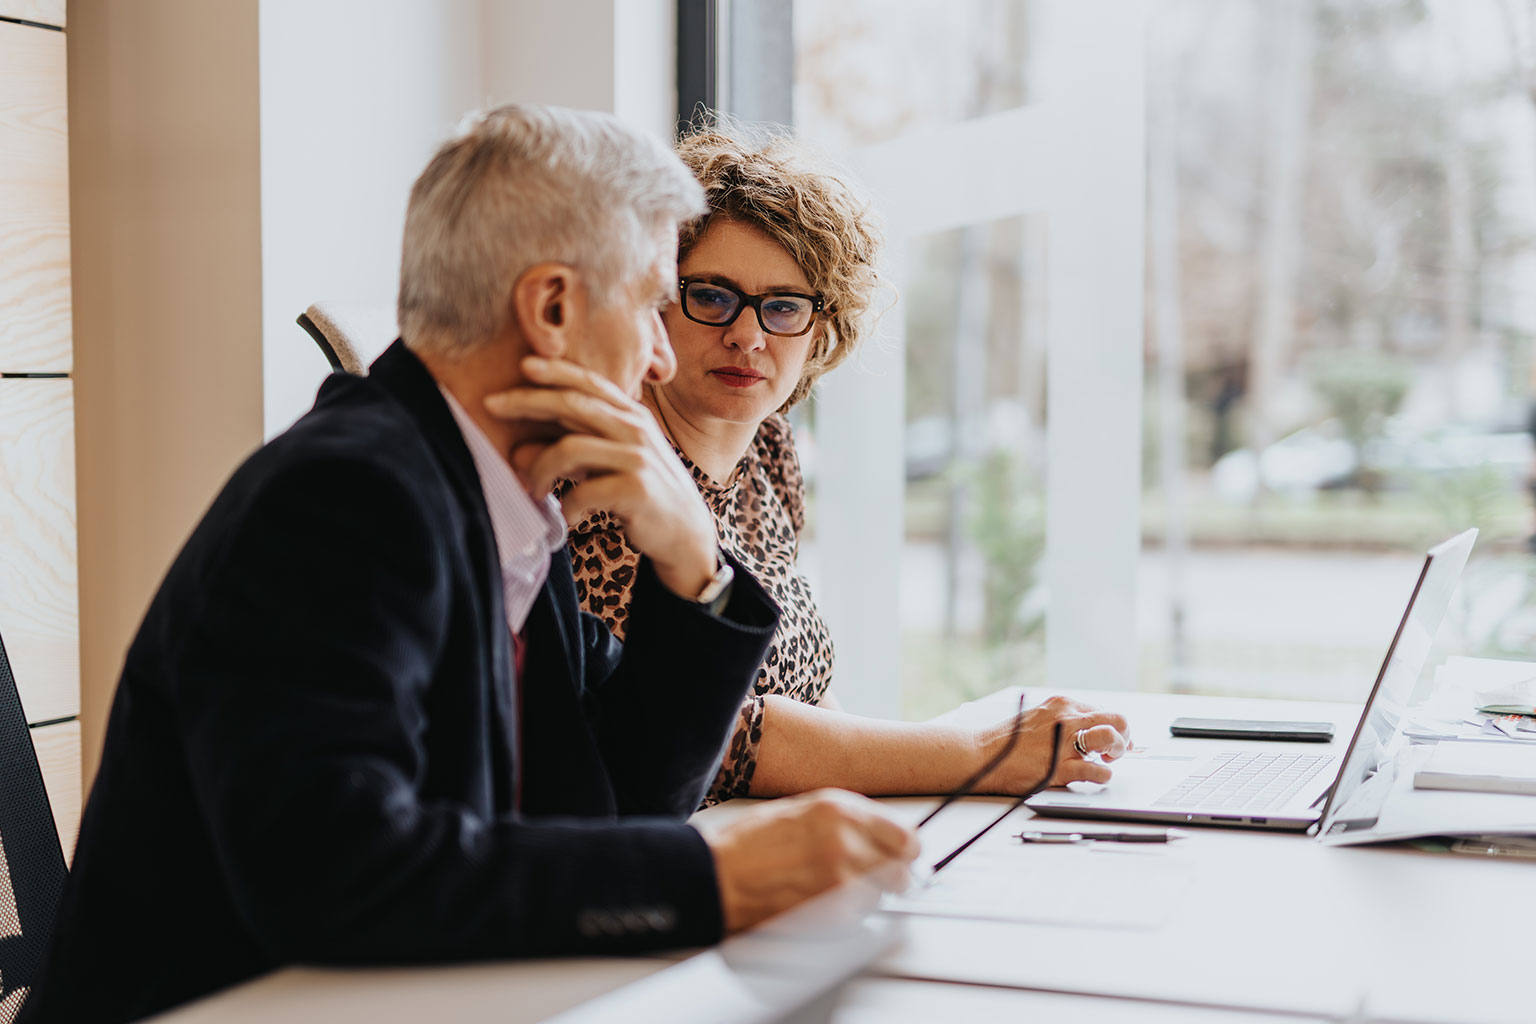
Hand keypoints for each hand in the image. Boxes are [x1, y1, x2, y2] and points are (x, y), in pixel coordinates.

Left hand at [485, 356, 718, 597]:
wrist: (685, 533)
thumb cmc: (640, 493)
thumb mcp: (606, 464)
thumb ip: (569, 451)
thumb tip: (518, 453)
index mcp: (631, 415)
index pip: (589, 383)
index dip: (556, 371)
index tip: (523, 366)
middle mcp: (636, 429)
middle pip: (573, 404)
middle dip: (528, 401)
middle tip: (491, 406)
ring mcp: (638, 457)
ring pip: (570, 448)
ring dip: (540, 470)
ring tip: (533, 490)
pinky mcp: (637, 488)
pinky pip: (584, 491)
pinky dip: (568, 506)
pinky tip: (569, 517)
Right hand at [698, 789, 919, 933]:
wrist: (716, 875)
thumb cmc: (746, 845)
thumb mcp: (800, 811)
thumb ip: (844, 822)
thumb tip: (877, 838)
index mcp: (838, 809)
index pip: (904, 835)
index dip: (904, 851)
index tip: (902, 858)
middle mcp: (844, 840)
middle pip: (900, 870)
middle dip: (889, 878)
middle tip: (872, 881)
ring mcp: (839, 878)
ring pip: (880, 898)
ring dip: (865, 899)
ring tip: (831, 891)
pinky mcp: (830, 911)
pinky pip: (857, 919)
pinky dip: (845, 917)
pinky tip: (818, 905)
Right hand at [975, 695, 1131, 790]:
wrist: (981, 755)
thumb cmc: (1006, 741)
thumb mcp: (1038, 718)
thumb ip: (1063, 720)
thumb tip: (1089, 730)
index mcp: (1061, 704)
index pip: (1103, 711)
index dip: (1114, 728)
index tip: (1116, 740)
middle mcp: (1066, 718)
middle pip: (1116, 719)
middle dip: (1124, 736)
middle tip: (1117, 750)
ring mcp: (1063, 742)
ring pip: (1110, 738)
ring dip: (1117, 750)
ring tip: (1108, 759)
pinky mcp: (1059, 768)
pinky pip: (1096, 771)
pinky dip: (1103, 775)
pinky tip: (1096, 776)